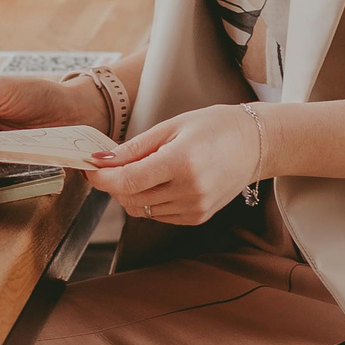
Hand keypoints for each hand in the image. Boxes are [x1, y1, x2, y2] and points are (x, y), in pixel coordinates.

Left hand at [84, 103, 268, 224]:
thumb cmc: (215, 127)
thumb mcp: (172, 126)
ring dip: (130, 193)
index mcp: (182, 163)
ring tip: (138, 169)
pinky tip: (157, 181)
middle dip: (112, 184)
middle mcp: (190, 191)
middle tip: (109, 165)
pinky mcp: (198, 217)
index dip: (102, 177)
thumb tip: (102, 160)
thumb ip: (135, 147)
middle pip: (131, 198)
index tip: (89, 166)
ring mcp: (195, 208)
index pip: (128, 181)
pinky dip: (148, 201)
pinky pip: (158, 215)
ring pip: (142, 210)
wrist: (255, 144)